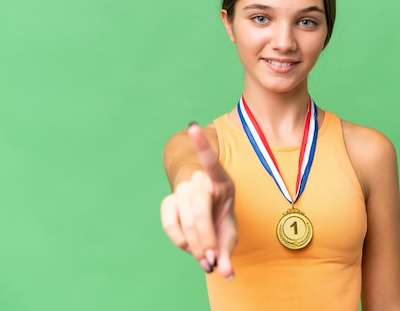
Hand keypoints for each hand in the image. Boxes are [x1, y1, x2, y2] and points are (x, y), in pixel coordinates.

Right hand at [161, 123, 236, 278]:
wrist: (206, 212)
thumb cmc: (221, 218)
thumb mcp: (231, 232)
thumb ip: (228, 252)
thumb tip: (227, 273)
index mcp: (221, 180)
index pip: (211, 162)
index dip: (202, 145)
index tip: (193, 127)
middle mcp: (200, 181)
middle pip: (199, 208)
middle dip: (204, 238)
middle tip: (210, 260)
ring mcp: (182, 190)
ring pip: (184, 217)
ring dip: (192, 242)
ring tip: (204, 259)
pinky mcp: (169, 201)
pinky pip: (168, 220)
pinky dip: (177, 237)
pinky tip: (188, 247)